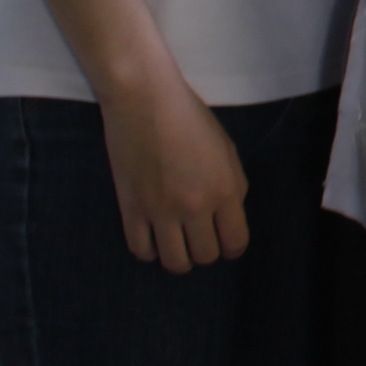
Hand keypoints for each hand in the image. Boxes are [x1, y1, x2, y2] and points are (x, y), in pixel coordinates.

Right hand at [98, 72, 251, 272]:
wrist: (145, 102)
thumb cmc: (191, 120)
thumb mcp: (227, 151)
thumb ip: (232, 187)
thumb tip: (228, 217)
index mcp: (225, 191)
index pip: (235, 243)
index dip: (233, 248)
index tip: (227, 244)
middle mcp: (195, 207)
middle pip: (205, 256)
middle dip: (207, 252)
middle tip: (200, 239)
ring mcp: (160, 211)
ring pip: (174, 262)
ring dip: (180, 259)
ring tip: (178, 245)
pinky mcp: (130, 210)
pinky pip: (141, 250)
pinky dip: (150, 251)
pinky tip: (154, 239)